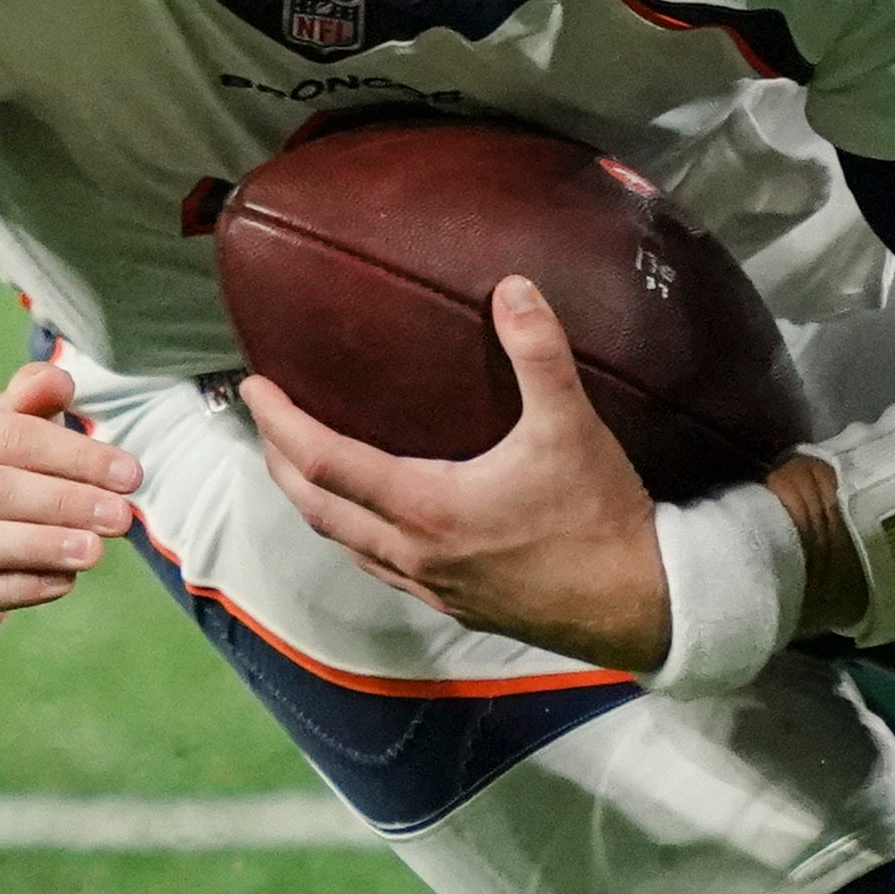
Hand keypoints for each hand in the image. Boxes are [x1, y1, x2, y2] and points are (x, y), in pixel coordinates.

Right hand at [0, 359, 143, 651]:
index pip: (9, 437)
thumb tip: (60, 379)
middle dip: (63, 501)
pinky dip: (20, 588)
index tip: (130, 475)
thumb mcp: (0, 431)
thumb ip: (32, 401)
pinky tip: (63, 582)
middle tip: (120, 516)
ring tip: (96, 551)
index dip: (73, 454)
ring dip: (42, 546)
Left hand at [243, 278, 674, 669]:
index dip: (282, 423)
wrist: (640, 605)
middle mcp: (415, 553)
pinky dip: (354, 535)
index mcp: (428, 507)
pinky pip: (380, 568)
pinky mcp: (456, 605)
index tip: (254, 387)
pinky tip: (372, 519)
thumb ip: (539, 354)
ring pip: (345, 544)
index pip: (325, 463)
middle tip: (263, 418)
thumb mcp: (572, 425)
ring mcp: (432, 586)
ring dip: (312, 502)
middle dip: (278, 461)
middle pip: (316, 508)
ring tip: (300, 463)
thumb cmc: (601, 517)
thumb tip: (512, 288)